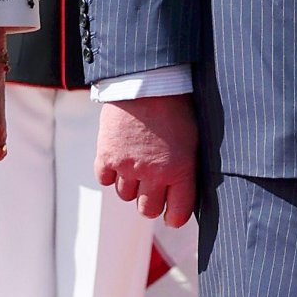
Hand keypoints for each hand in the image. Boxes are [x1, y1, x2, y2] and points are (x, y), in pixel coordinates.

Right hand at [95, 94, 197, 226]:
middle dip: (149, 201)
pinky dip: (110, 172)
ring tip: (135, 163)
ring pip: (125, 195)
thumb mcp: (192, 138)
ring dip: (130, 183)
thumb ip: (186, 169)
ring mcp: (128, 166)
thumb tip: (182, 192)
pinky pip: (104, 179)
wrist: (146, 80)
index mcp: (180, 170)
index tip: (171, 214)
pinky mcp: (106, 155)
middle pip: (147, 209)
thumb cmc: (175, 105)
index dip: (174, 216)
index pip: (177, 214)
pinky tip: (117, 158)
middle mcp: (154, 173)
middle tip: (150, 187)